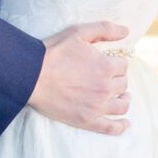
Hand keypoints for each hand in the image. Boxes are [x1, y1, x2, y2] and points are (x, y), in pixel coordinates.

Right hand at [27, 20, 130, 134]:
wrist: (31, 76)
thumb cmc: (54, 52)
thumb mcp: (79, 32)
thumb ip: (105, 29)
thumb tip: (126, 31)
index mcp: (105, 66)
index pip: (123, 66)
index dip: (116, 63)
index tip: (109, 63)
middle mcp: (105, 88)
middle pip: (123, 85)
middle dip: (118, 79)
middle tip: (109, 78)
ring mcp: (97, 106)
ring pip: (122, 105)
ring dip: (124, 99)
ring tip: (121, 97)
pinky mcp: (87, 120)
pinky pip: (111, 128)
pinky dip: (121, 126)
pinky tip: (125, 123)